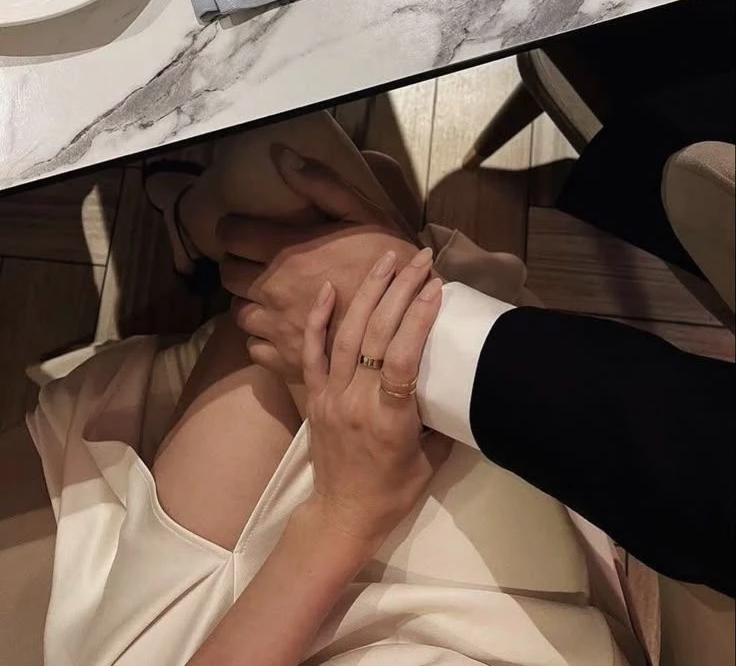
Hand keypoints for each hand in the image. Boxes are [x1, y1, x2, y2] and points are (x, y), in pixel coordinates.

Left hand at [219, 148, 421, 376]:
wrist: (412, 319)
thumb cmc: (390, 261)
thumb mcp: (361, 213)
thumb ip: (319, 185)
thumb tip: (281, 156)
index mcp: (287, 252)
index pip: (231, 235)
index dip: (234, 229)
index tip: (244, 229)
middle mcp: (273, 291)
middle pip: (228, 276)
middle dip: (238, 264)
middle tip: (258, 261)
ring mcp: (279, 329)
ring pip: (239, 313)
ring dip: (250, 302)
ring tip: (271, 297)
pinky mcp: (288, 360)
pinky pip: (254, 348)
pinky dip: (262, 338)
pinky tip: (281, 328)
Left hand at [303, 251, 451, 549]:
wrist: (341, 515)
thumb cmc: (392, 492)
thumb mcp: (431, 460)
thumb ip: (443, 418)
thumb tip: (459, 378)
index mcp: (389, 419)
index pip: (402, 357)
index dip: (418, 318)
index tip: (435, 287)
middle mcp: (356, 399)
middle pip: (376, 334)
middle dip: (400, 291)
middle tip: (420, 260)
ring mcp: (331, 394)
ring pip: (347, 333)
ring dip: (369, 292)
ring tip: (387, 261)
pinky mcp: (314, 394)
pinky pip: (312, 351)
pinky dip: (319, 317)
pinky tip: (331, 288)